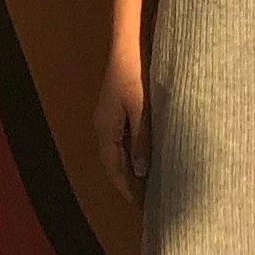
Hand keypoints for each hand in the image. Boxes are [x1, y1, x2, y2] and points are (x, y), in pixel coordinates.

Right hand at [94, 45, 149, 201]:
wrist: (128, 44)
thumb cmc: (134, 73)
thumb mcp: (140, 108)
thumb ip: (141, 140)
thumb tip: (140, 172)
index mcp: (105, 130)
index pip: (113, 169)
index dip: (127, 189)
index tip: (142, 209)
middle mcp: (103, 127)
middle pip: (114, 165)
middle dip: (129, 185)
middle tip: (149, 204)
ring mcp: (109, 119)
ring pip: (118, 154)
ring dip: (132, 171)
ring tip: (150, 188)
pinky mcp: (118, 111)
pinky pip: (123, 142)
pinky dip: (134, 156)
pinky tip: (148, 160)